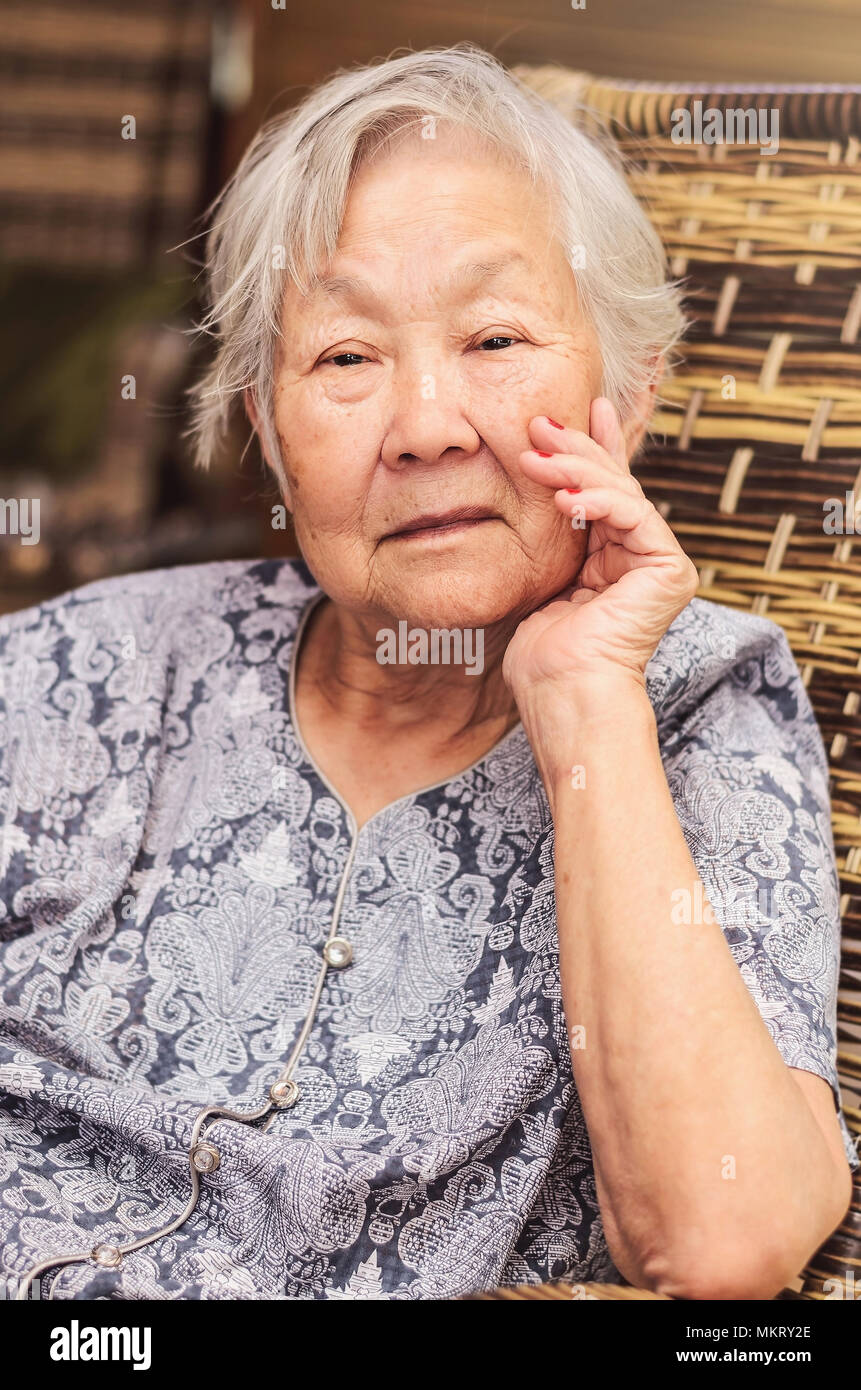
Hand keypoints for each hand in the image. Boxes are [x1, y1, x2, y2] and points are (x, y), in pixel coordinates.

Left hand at [502, 397, 698, 702]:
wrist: (564, 693)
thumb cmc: (544, 656)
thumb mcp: (543, 578)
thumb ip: (556, 537)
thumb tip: (546, 492)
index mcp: (615, 561)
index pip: (603, 494)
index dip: (588, 450)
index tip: (565, 416)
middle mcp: (643, 558)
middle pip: (613, 486)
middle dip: (576, 449)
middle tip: (540, 423)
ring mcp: (660, 563)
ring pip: (622, 495)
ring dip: (576, 469)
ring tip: (536, 457)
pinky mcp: (670, 570)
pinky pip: (635, 516)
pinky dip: (599, 501)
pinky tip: (565, 500)